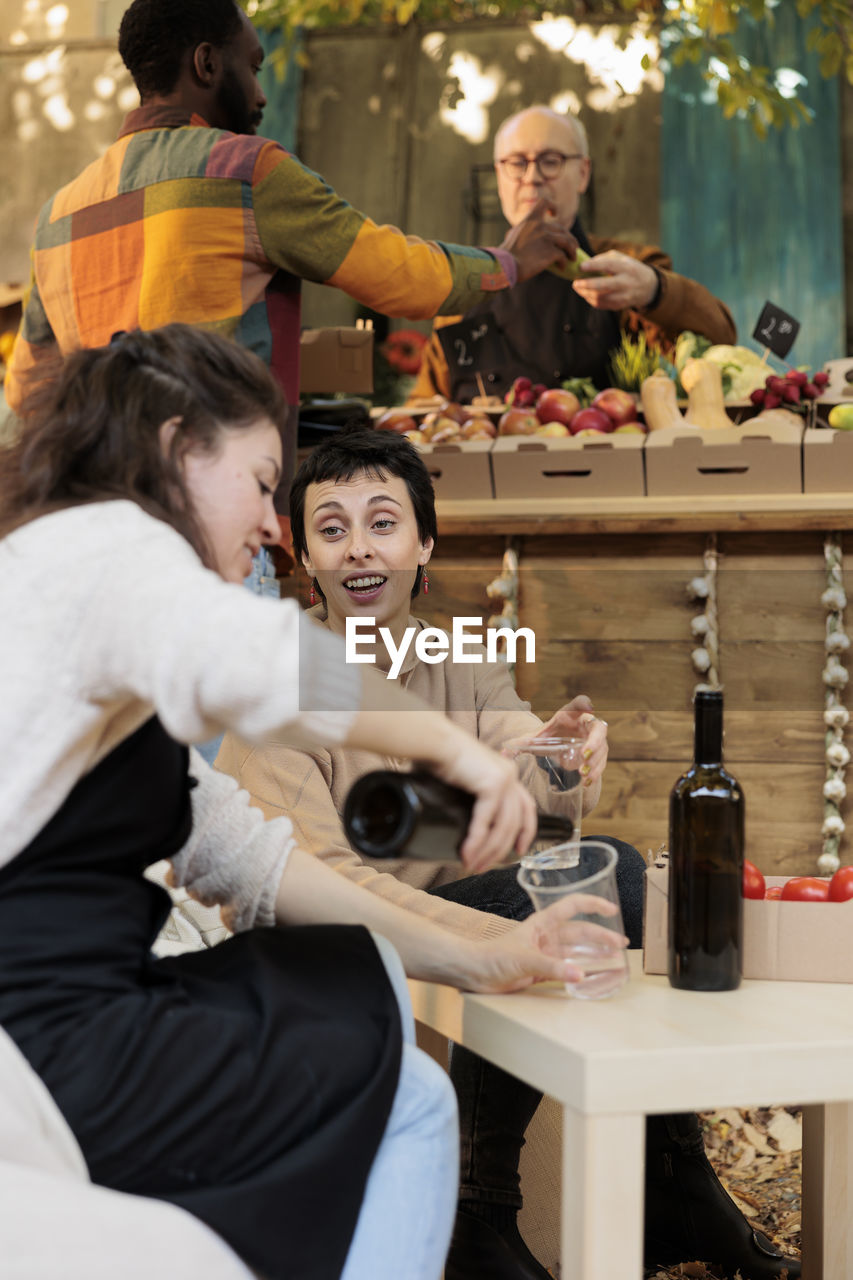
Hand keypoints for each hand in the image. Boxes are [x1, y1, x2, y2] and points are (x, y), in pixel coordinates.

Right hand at [431, 735, 536, 872]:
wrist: (432, 741)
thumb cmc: (438, 757)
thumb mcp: (462, 780)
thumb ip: (467, 798)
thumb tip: (456, 820)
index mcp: (506, 774)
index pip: (525, 808)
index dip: (526, 831)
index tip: (519, 851)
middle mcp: (510, 776)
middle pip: (514, 823)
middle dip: (499, 850)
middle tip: (482, 867)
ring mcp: (505, 779)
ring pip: (503, 827)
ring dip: (487, 851)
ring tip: (472, 865)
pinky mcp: (493, 784)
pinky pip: (487, 822)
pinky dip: (476, 841)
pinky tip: (467, 852)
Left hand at [461, 893, 626, 992]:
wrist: (472, 972)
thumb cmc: (491, 957)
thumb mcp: (524, 959)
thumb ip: (552, 967)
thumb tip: (579, 974)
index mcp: (541, 923)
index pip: (571, 906)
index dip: (592, 904)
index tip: (610, 908)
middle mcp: (545, 936)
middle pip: (579, 931)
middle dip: (600, 935)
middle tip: (620, 943)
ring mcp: (544, 953)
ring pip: (575, 951)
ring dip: (593, 953)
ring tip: (613, 958)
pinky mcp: (540, 970)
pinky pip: (566, 969)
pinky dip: (579, 971)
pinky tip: (591, 976)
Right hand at [500, 198, 578, 284]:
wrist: (505, 265)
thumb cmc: (506, 255)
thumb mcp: (514, 235)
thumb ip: (525, 232)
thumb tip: (528, 237)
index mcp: (530, 220)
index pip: (544, 202)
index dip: (552, 206)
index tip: (554, 215)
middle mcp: (540, 226)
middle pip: (562, 229)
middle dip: (570, 238)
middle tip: (573, 246)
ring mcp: (547, 239)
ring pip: (567, 242)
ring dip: (572, 250)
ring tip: (573, 258)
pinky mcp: (550, 252)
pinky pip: (562, 256)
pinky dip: (564, 262)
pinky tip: (562, 267)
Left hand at [503, 695, 608, 790]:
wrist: (559, 745)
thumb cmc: (549, 737)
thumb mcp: (535, 739)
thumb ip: (521, 744)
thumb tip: (503, 753)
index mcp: (570, 715)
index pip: (580, 704)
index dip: (584, 704)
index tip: (588, 706)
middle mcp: (585, 724)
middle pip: (598, 727)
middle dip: (594, 741)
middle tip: (584, 754)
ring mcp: (594, 739)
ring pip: (602, 748)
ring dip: (595, 761)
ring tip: (583, 773)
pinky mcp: (598, 753)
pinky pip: (602, 761)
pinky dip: (596, 771)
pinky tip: (587, 781)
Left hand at [572, 251, 658, 310]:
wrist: (648, 287)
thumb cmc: (629, 269)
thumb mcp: (622, 258)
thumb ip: (604, 259)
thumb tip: (585, 263)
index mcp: (627, 268)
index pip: (609, 266)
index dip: (594, 266)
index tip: (581, 266)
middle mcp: (626, 283)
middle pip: (604, 286)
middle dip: (587, 285)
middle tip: (575, 282)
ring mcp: (623, 297)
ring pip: (600, 298)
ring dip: (585, 293)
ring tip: (578, 287)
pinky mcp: (619, 306)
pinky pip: (601, 305)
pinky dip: (590, 299)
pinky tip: (586, 293)